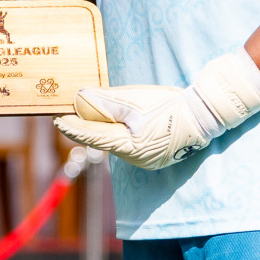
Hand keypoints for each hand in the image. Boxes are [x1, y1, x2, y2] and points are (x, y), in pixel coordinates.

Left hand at [55, 84, 218, 168]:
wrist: (203, 116)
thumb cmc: (169, 105)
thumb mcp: (135, 100)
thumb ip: (106, 102)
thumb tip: (80, 98)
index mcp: (130, 145)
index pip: (92, 136)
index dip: (72, 128)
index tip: (56, 119)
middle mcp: (135, 159)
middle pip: (103, 141)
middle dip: (86, 128)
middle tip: (68, 113)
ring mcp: (146, 161)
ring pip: (116, 144)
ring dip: (104, 131)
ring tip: (90, 114)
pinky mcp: (154, 158)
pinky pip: (129, 147)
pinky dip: (120, 135)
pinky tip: (117, 123)